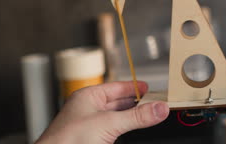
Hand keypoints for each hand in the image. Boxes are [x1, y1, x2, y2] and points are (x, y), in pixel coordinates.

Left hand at [37, 81, 168, 143]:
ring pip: (116, 117)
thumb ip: (137, 117)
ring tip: (148, 115)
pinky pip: (113, 130)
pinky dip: (125, 129)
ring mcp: (89, 126)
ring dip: (132, 116)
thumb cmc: (66, 140)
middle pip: (118, 102)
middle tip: (154, 103)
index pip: (117, 87)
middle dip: (136, 103)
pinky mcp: (92, 140)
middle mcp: (88, 109)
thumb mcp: (109, 123)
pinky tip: (132, 130)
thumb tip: (158, 108)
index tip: (150, 89)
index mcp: (88, 97)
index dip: (134, 88)